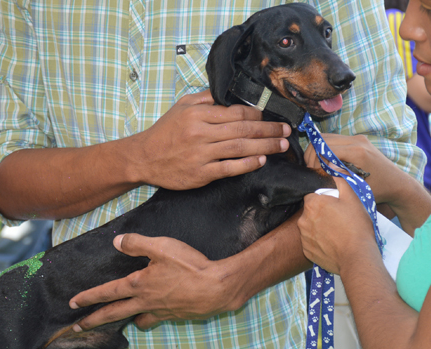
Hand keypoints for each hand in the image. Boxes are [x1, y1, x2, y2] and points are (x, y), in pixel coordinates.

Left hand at [69, 234, 230, 330]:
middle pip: (113, 314)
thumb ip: (136, 243)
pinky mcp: (175, 315)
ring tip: (119, 320)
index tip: (73, 303)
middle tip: (77, 328)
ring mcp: (161, 311)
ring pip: (137, 319)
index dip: (88, 297)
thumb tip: (116, 242)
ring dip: (125, 320)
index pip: (107, 292)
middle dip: (93, 321)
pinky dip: (150, 318)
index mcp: (138, 285)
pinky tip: (153, 312)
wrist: (218, 288)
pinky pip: (156, 319)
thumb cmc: (189, 266)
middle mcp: (146, 302)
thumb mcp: (161, 247)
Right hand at [133, 90, 290, 189]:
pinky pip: (229, 168)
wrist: (144, 158)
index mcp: (198, 114)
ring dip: (264, 146)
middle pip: (243, 129)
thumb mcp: (181, 106)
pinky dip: (247, 164)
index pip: (235, 111)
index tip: (269, 115)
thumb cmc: (164, 132)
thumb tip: (229, 93)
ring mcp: (201, 154)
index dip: (256, 113)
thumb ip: (205, 98)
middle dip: (268, 129)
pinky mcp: (200, 173)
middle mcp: (201, 133)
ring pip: (240, 148)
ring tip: (280, 145)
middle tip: (286, 130)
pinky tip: (260, 161)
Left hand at [297, 179, 379, 274]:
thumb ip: (340, 180)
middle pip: (310, 211)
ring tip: (336, 232)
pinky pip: (311, 242)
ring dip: (318, 227)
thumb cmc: (356, 226)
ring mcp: (303, 237)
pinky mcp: (306, 251)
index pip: (312, 196)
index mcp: (312, 204)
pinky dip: (319, 242)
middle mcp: (302, 219)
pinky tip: (332, 243)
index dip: (324, 199)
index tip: (335, 205)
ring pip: (309, 227)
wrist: (357, 257)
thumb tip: (332, 166)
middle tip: (338, 219)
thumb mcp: (352, 198)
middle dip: (320, 213)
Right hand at [303, 133, 405, 205]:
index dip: (314, 160)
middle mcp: (357, 141)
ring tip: (316, 166)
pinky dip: (325, 149)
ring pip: (326, 137)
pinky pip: (334, 140)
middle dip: (312, 154)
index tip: (313, 173)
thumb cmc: (378, 189)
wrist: (396, 183)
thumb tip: (318, 170)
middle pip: (323, 139)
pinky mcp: (358, 140)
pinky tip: (325, 162)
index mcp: (356, 152)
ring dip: (317, 150)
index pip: (324, 148)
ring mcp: (357, 138)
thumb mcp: (355, 186)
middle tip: (311, 169)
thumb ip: (337, 176)